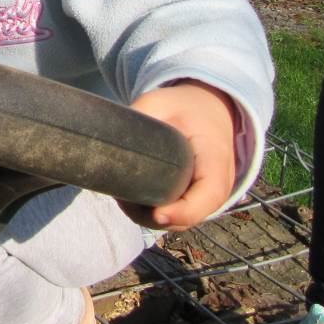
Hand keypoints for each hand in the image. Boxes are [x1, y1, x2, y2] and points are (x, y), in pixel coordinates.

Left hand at [120, 80, 239, 230]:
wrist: (208, 109)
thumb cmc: (184, 106)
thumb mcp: (160, 102)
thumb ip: (139, 118)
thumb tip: (105, 136)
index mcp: (216, 157)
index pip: (208, 195)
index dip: (183, 211)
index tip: (156, 213)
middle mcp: (219, 183)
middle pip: (189, 216)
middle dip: (152, 215)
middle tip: (120, 197)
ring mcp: (209, 195)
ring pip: (179, 221)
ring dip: (149, 216)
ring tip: (122, 195)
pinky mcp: (196, 200)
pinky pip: (176, 216)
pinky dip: (153, 214)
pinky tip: (130, 198)